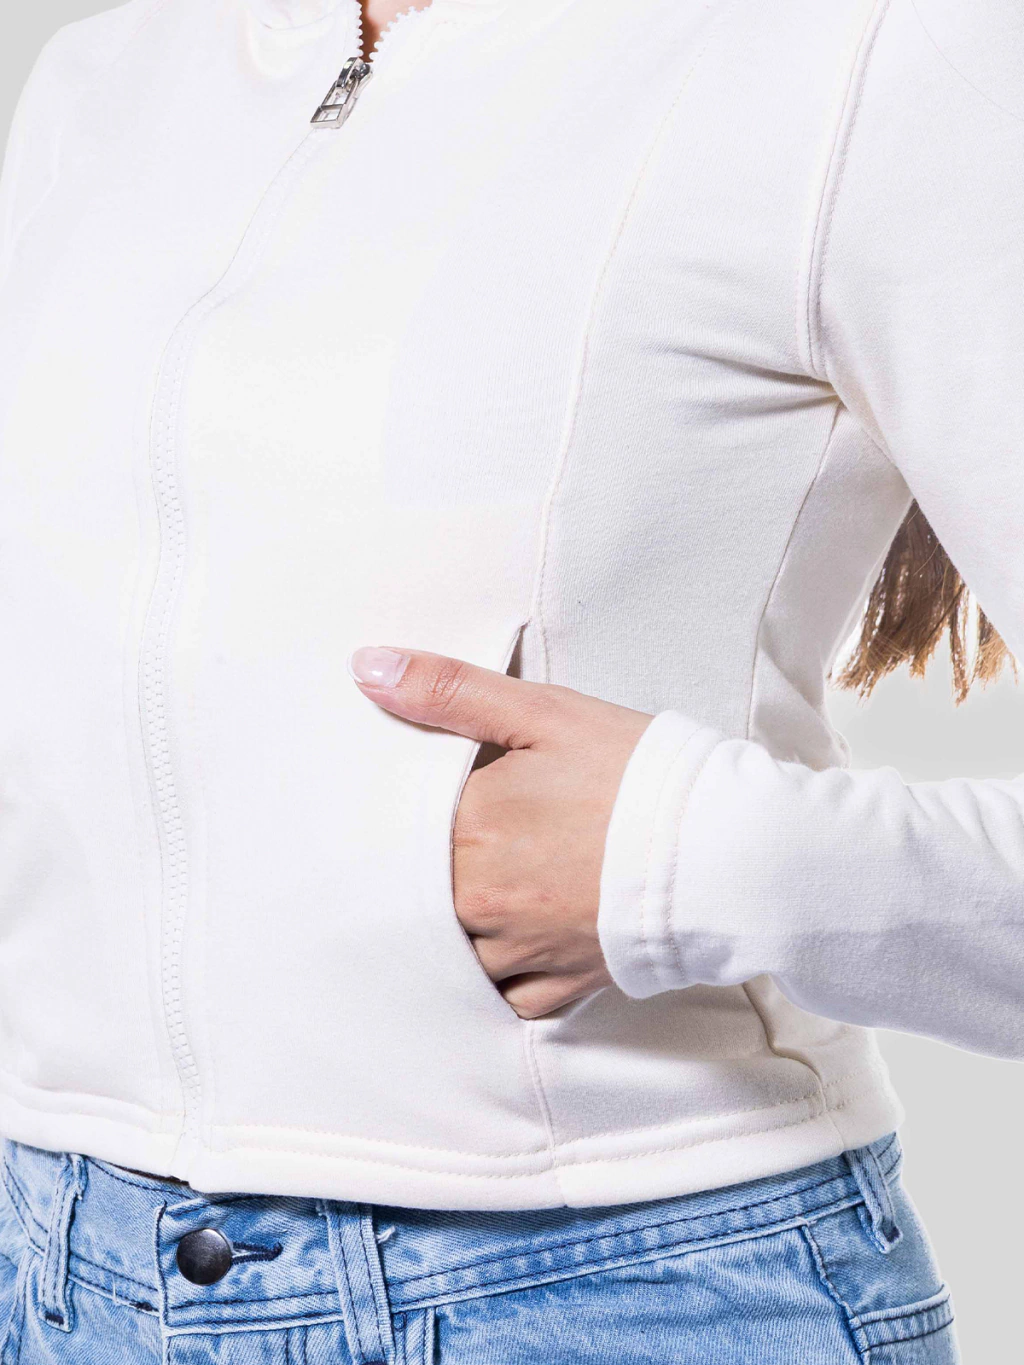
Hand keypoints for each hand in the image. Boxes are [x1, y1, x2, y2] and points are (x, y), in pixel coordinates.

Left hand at [349, 646, 653, 1017]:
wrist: (729, 848)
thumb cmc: (638, 773)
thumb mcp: (545, 713)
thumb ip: (450, 691)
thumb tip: (366, 667)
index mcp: (470, 828)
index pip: (396, 826)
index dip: (404, 810)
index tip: (421, 800)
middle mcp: (482, 900)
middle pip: (414, 893)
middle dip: (423, 870)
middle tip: (457, 842)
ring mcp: (519, 951)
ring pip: (450, 953)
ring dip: (453, 928)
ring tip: (481, 891)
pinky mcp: (559, 986)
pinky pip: (502, 999)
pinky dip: (497, 979)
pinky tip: (511, 947)